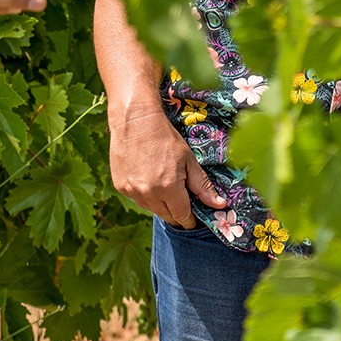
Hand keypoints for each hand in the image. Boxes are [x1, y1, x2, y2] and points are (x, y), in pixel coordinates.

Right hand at [108, 101, 226, 227]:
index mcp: (168, 188)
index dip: (189, 220)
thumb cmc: (165, 137)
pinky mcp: (120, 186)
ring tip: (164, 186)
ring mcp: (132, 191)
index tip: (193, 219)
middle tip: (182, 201)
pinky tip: (149, 179)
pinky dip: (145, 195)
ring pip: (151, 209)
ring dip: (160, 204)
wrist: (135, 120)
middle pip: (167, 216)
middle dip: (176, 212)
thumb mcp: (188, 159)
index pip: (182, 216)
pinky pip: (137, 199)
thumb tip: (220, 205)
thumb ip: (202, 186)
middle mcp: (148, 194)